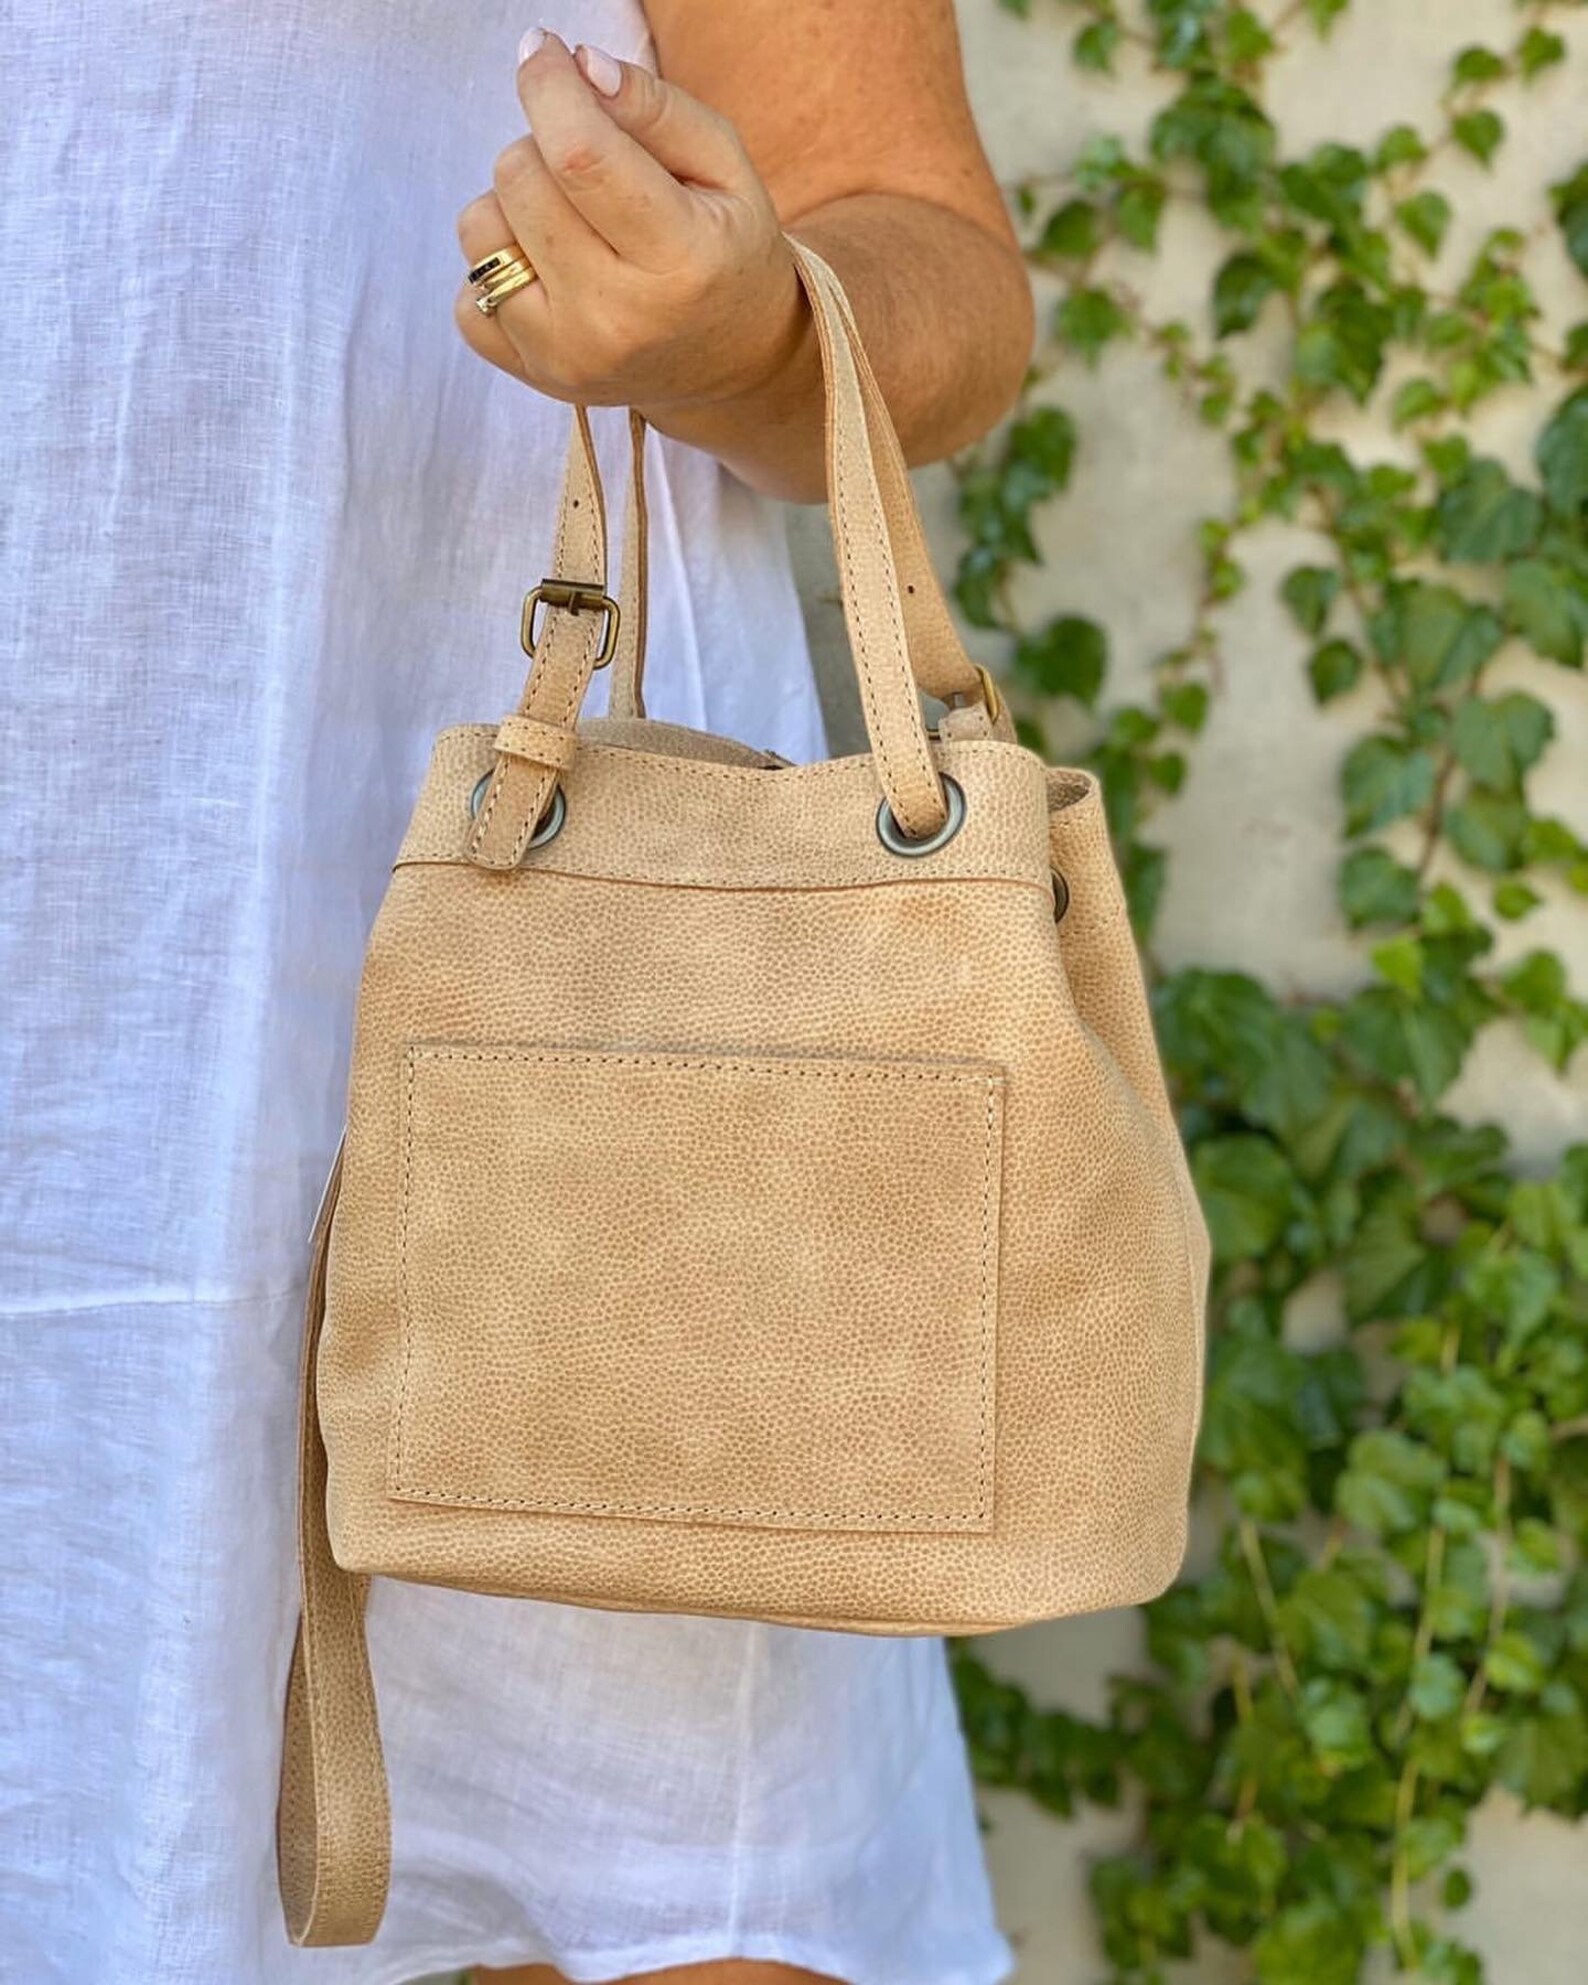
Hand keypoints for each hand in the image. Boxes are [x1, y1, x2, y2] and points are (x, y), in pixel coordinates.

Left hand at [455, 31, 804, 417]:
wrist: (731, 360)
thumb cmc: (725, 248)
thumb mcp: (723, 165)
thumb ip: (655, 108)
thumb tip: (578, 65)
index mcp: (680, 259)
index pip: (579, 154)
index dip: (547, 87)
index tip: (543, 53)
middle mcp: (617, 317)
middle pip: (520, 178)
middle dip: (543, 145)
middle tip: (587, 170)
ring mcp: (567, 355)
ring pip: (481, 229)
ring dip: (515, 206)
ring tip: (569, 224)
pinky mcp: (533, 376)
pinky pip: (466, 298)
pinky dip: (498, 270)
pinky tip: (548, 273)